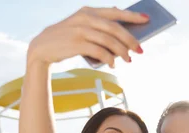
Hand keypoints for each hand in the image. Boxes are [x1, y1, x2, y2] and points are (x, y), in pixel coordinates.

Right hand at [27, 6, 148, 67]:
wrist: (42, 47)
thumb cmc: (67, 39)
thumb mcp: (82, 26)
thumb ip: (99, 25)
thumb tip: (122, 30)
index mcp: (88, 11)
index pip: (115, 12)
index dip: (132, 16)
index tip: (147, 19)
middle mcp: (84, 18)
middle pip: (114, 28)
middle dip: (130, 39)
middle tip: (139, 49)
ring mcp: (80, 31)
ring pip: (108, 41)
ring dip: (121, 51)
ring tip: (128, 60)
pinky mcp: (76, 44)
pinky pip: (99, 51)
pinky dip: (109, 58)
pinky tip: (113, 64)